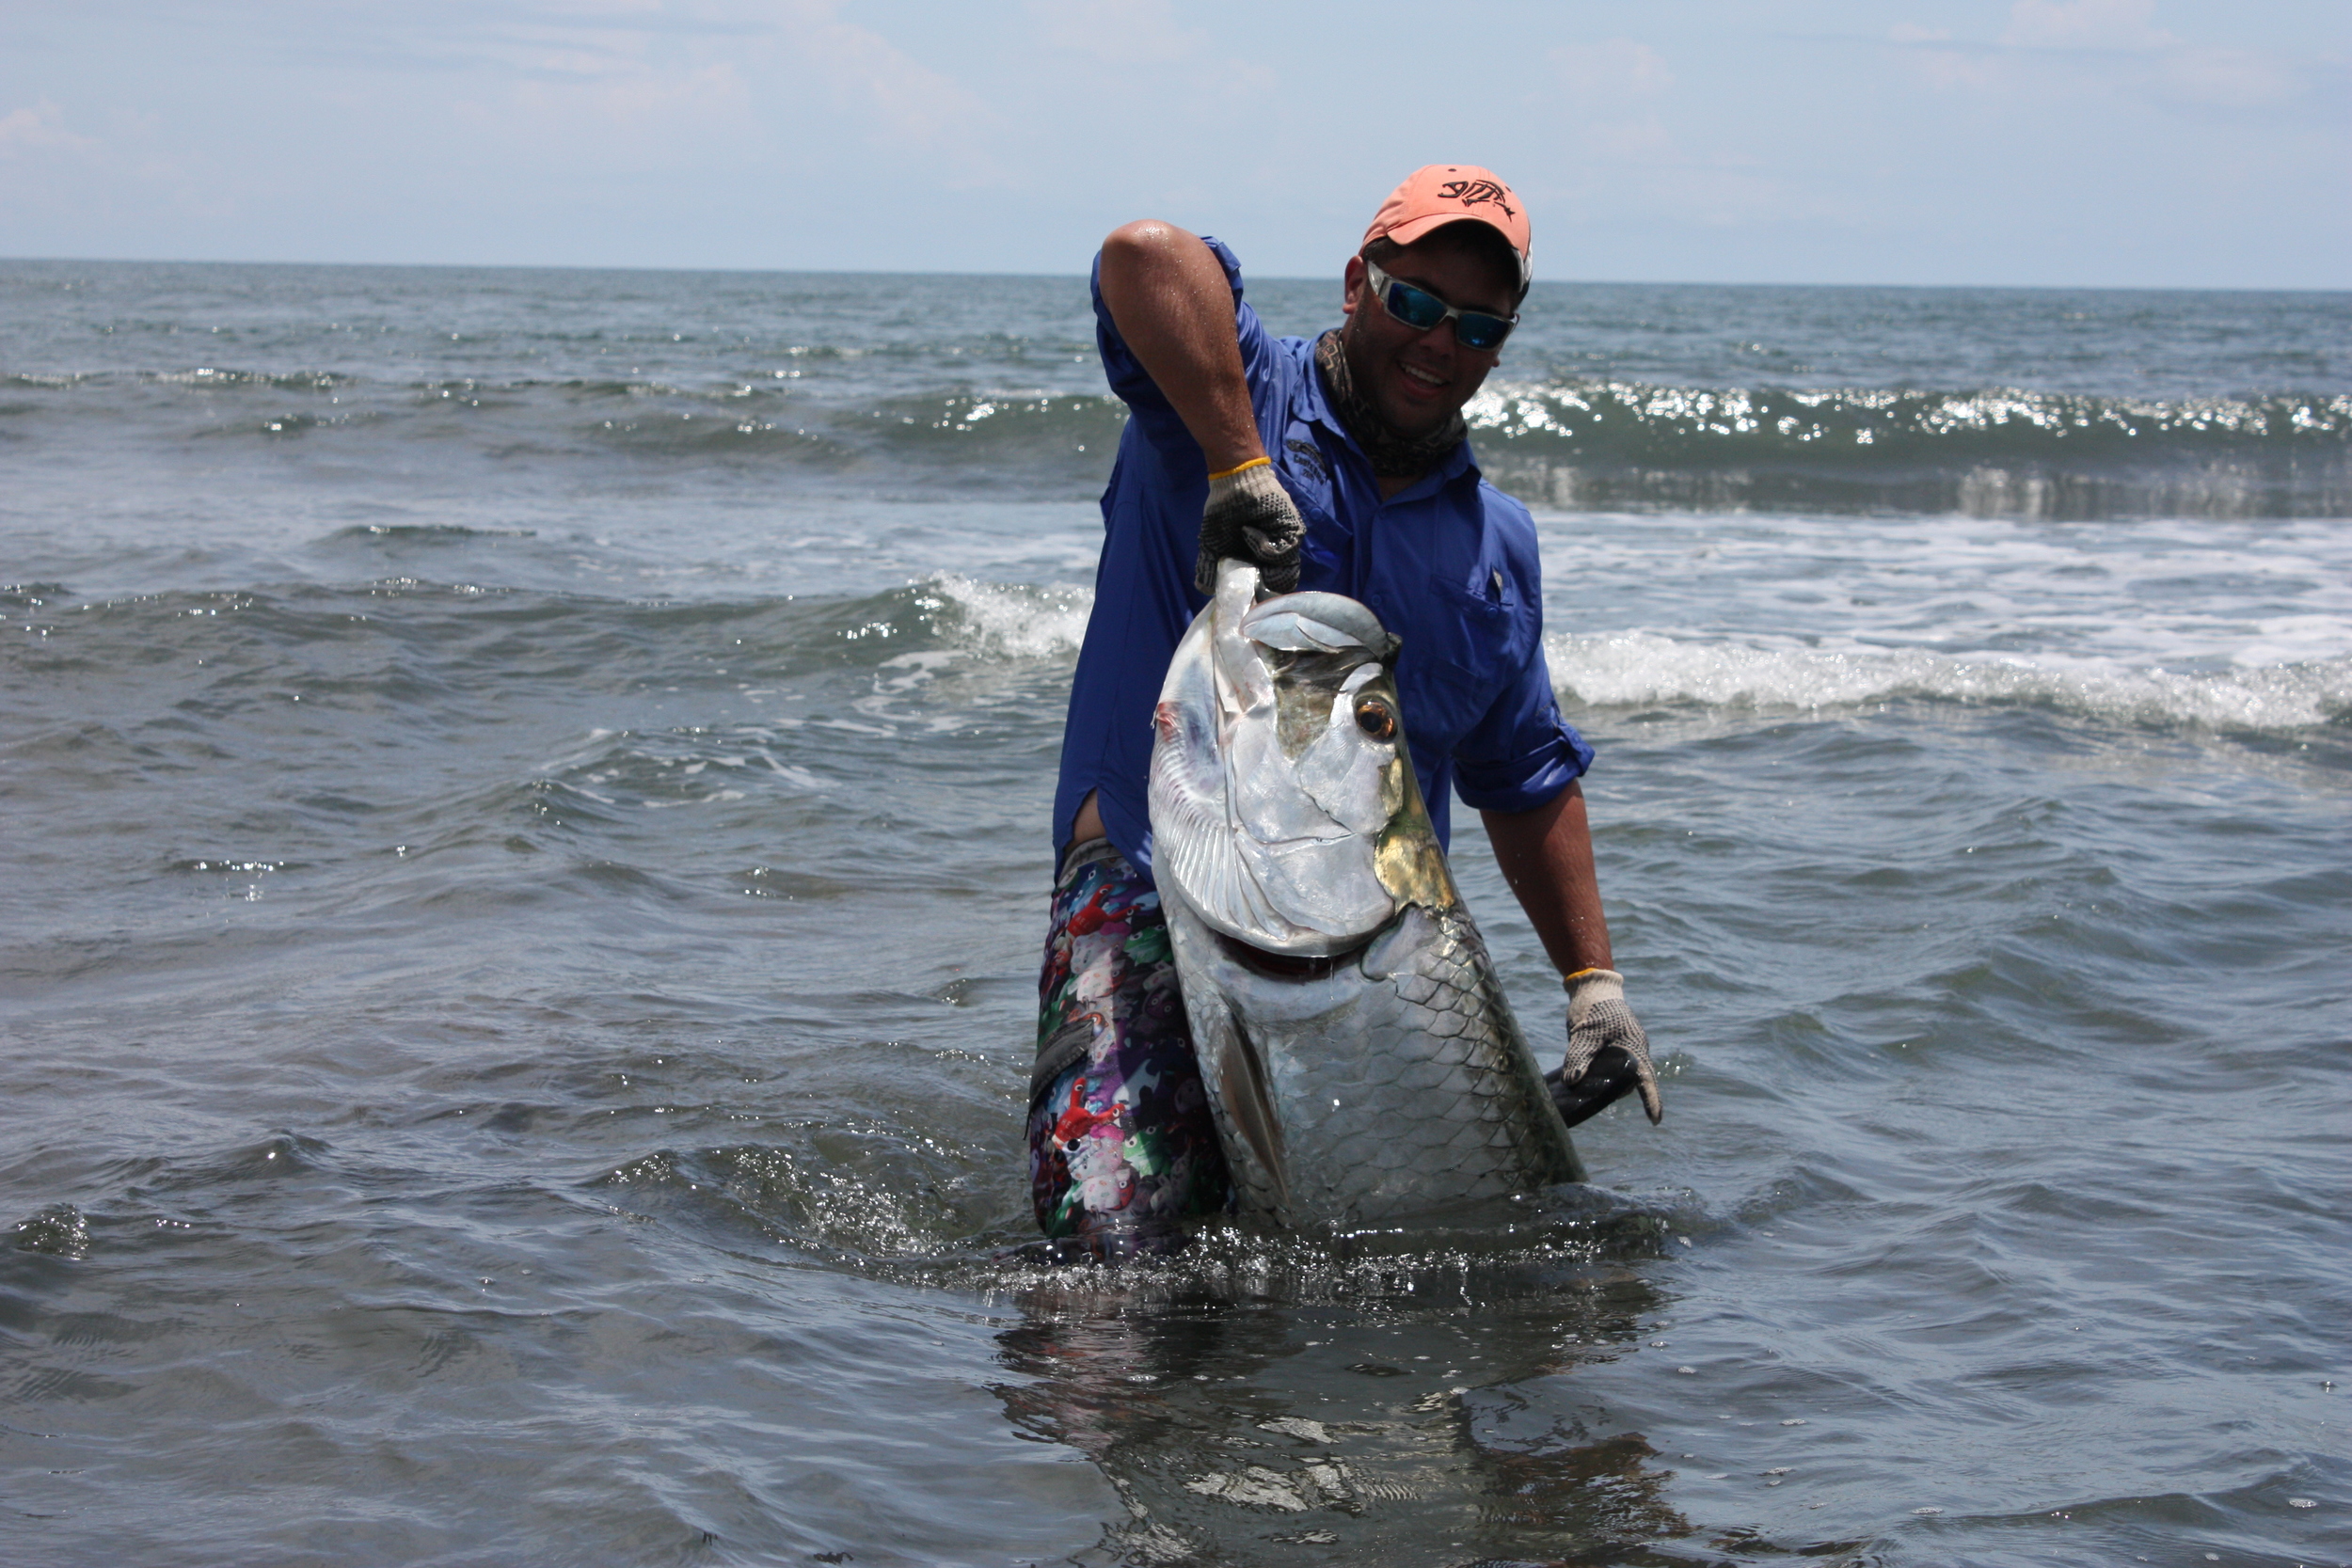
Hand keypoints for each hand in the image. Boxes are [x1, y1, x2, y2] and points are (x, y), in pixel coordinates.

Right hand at [1195, 459, 1302, 594]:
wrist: (1233, 485)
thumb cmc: (1222, 513)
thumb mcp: (1211, 545)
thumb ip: (1209, 568)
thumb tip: (1206, 591)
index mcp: (1256, 563)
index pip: (1266, 590)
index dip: (1257, 597)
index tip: (1245, 597)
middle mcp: (1273, 557)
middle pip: (1280, 585)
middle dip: (1265, 589)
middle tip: (1249, 580)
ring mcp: (1284, 545)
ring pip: (1286, 573)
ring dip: (1263, 565)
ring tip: (1245, 545)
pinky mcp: (1292, 532)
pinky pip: (1285, 552)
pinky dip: (1264, 547)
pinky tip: (1248, 532)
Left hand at [1544, 968, 1662, 1127]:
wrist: (1592, 986)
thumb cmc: (1593, 1007)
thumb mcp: (1584, 1033)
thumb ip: (1579, 1057)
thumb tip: (1572, 1082)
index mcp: (1633, 1046)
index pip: (1645, 1078)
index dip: (1651, 1100)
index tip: (1655, 1121)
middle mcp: (1633, 1050)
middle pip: (1631, 1081)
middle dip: (1617, 1092)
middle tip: (1597, 1099)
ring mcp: (1624, 1048)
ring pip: (1619, 1074)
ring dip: (1607, 1083)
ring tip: (1585, 1091)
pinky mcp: (1613, 1047)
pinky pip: (1610, 1066)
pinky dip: (1600, 1074)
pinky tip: (1582, 1079)